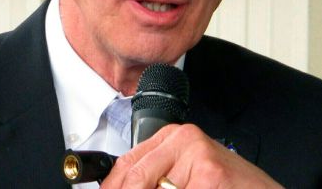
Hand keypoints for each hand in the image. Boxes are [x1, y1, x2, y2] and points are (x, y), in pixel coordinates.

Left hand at [100, 124, 281, 188]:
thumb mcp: (190, 179)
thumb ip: (156, 180)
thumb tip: (118, 186)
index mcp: (176, 138)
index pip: (125, 165)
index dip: (112, 187)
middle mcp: (185, 140)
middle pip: (131, 178)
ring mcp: (197, 157)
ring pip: (148, 188)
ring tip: (189, 186)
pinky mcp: (208, 176)